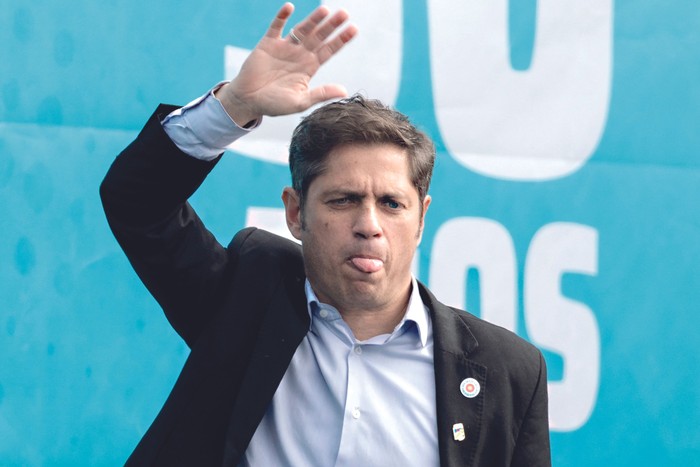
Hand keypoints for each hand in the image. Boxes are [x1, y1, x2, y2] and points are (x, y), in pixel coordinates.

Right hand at [216, 2, 357, 125]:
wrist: (249, 101)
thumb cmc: (275, 104)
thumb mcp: (301, 101)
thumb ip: (321, 94)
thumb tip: (345, 92)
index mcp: (309, 67)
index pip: (329, 50)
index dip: (341, 40)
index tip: (353, 29)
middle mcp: (300, 54)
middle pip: (319, 36)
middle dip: (331, 26)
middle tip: (345, 13)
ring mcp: (284, 47)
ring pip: (302, 29)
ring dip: (313, 20)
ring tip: (325, 10)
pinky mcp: (268, 44)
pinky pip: (276, 27)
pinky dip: (282, 17)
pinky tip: (290, 7)